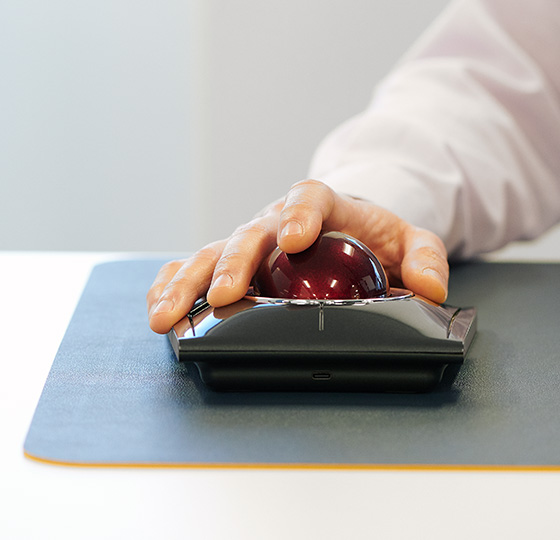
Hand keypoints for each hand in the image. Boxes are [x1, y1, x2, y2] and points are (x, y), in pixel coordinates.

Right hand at [146, 179, 448, 333]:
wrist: (347, 226)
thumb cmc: (374, 233)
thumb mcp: (410, 239)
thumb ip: (425, 257)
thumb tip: (431, 289)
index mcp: (324, 206)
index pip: (310, 197)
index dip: (299, 214)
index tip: (294, 239)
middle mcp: (278, 221)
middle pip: (249, 232)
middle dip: (234, 263)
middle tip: (224, 295)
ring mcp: (253, 241)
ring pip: (212, 253)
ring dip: (188, 282)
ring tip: (166, 314)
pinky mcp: (235, 260)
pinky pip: (199, 266)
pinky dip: (176, 282)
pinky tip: (160, 305)